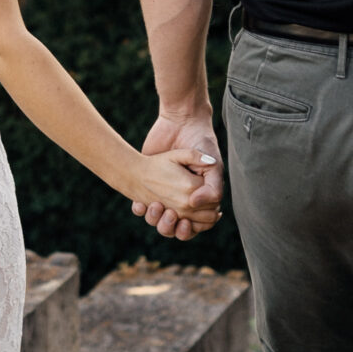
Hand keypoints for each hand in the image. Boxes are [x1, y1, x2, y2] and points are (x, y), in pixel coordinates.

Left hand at [132, 112, 222, 241]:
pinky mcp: (149, 185)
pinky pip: (143, 208)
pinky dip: (140, 210)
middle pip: (176, 229)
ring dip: (156, 221)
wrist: (181, 122)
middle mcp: (183, 200)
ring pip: (159, 222)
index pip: (197, 226)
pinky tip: (140, 204)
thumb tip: (195, 205)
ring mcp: (165, 195)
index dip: (191, 229)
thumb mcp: (212, 165)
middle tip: (171, 215)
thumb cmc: (201, 143)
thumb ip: (212, 188)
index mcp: (200, 198)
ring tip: (156, 207)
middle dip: (172, 228)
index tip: (185, 221)